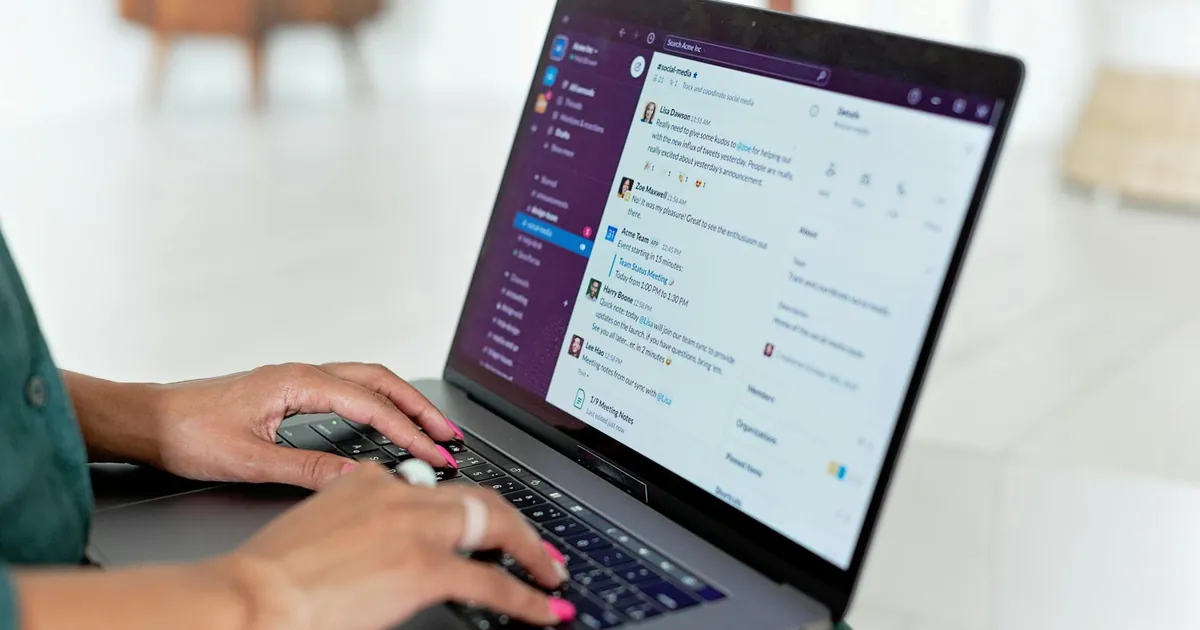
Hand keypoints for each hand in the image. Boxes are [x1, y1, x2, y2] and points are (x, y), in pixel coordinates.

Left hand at [67, 363, 463, 488]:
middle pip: (380, 381)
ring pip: (366, 381)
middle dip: (420, 407)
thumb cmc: (186, 433)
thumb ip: (306, 469)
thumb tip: (356, 478)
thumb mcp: (249, 459)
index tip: (434, 452)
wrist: (147, 420)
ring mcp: (297, 380)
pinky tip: (385, 423)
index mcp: (296, 382)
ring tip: (429, 428)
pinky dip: (378, 404)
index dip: (408, 430)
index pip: (370, 404)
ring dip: (402, 402)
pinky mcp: (290, 392)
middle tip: (450, 435)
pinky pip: (349, 390)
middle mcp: (301, 374)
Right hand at [219, 465, 575, 629]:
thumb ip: (358, 525)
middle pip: (479, 498)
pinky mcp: (424, 567)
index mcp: (370, 481)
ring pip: (496, 526)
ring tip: (550, 573)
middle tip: (538, 548)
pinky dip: (526, 596)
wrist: (248, 598)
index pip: (438, 489)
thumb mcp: (318, 530)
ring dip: (532, 552)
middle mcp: (398, 494)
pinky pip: (493, 581)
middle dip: (517, 524)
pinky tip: (543, 608)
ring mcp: (415, 528)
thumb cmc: (268, 578)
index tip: (486, 523)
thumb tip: (379, 546)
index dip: (473, 508)